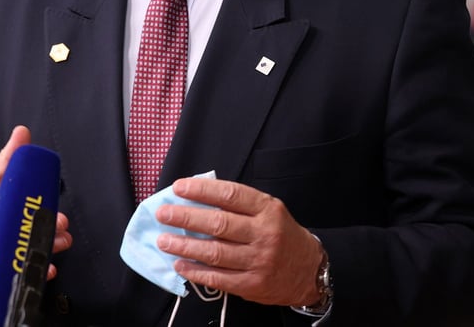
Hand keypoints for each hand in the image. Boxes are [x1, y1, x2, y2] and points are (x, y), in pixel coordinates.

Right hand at [0, 125, 73, 281]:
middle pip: (5, 231)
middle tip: (61, 225)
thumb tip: (23, 132)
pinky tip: (47, 270)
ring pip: (8, 255)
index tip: (36, 203)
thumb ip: (5, 161)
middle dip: (35, 229)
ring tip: (62, 242)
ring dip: (38, 250)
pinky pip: (4, 275)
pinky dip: (27, 273)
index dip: (14, 204)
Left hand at [154, 177, 321, 306]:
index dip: (201, 190)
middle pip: (219, 223)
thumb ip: (239, 204)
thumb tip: (196, 198)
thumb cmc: (281, 234)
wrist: (309, 270)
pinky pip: (218, 278)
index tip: (178, 188)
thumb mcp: (269, 210)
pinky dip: (195, 272)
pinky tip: (180, 264)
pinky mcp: (252, 285)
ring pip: (215, 252)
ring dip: (184, 246)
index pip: (229, 195)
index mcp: (267, 209)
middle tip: (163, 214)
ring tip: (164, 240)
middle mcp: (264, 234)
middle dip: (186, 217)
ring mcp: (258, 261)